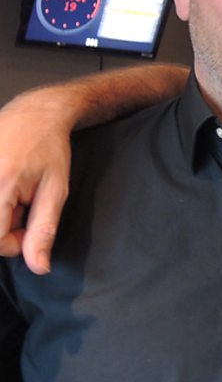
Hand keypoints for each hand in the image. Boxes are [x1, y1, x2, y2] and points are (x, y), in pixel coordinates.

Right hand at [0, 94, 72, 274]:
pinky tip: (4, 185)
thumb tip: (40, 267)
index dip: (14, 244)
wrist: (34, 114)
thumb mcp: (56, 191)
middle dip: (4, 227)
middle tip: (23, 204)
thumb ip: (44, 230)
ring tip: (14, 193)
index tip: (31, 225)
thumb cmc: (49, 150)